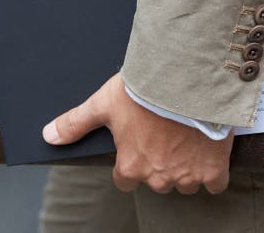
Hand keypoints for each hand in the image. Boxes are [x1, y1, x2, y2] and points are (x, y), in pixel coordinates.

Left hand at [43, 73, 233, 194]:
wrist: (187, 80)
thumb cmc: (144, 90)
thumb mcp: (104, 102)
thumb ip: (76, 123)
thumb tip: (48, 136)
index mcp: (130, 166)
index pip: (124, 180)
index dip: (130, 162)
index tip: (138, 144)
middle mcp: (157, 177)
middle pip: (156, 180)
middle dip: (160, 162)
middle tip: (164, 133)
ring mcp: (187, 176)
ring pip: (185, 182)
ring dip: (186, 166)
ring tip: (186, 136)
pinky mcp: (214, 170)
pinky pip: (215, 183)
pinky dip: (213, 170)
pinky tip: (209, 149)